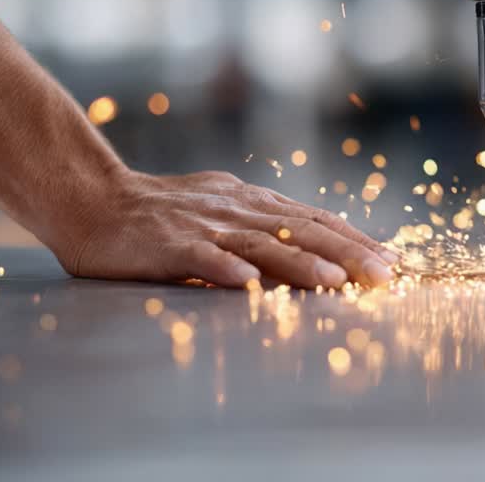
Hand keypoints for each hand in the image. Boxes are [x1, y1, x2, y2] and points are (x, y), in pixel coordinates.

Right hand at [54, 170, 398, 288]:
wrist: (91, 198)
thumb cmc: (157, 215)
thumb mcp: (219, 211)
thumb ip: (260, 227)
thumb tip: (313, 248)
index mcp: (250, 202)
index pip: (314, 219)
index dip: (356, 239)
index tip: (393, 260)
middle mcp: (235, 209)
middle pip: (301, 229)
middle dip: (347, 253)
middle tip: (385, 275)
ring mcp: (203, 225)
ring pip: (261, 243)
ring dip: (300, 262)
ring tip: (336, 281)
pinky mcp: (167, 244)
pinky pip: (200, 258)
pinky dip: (226, 270)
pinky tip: (249, 286)